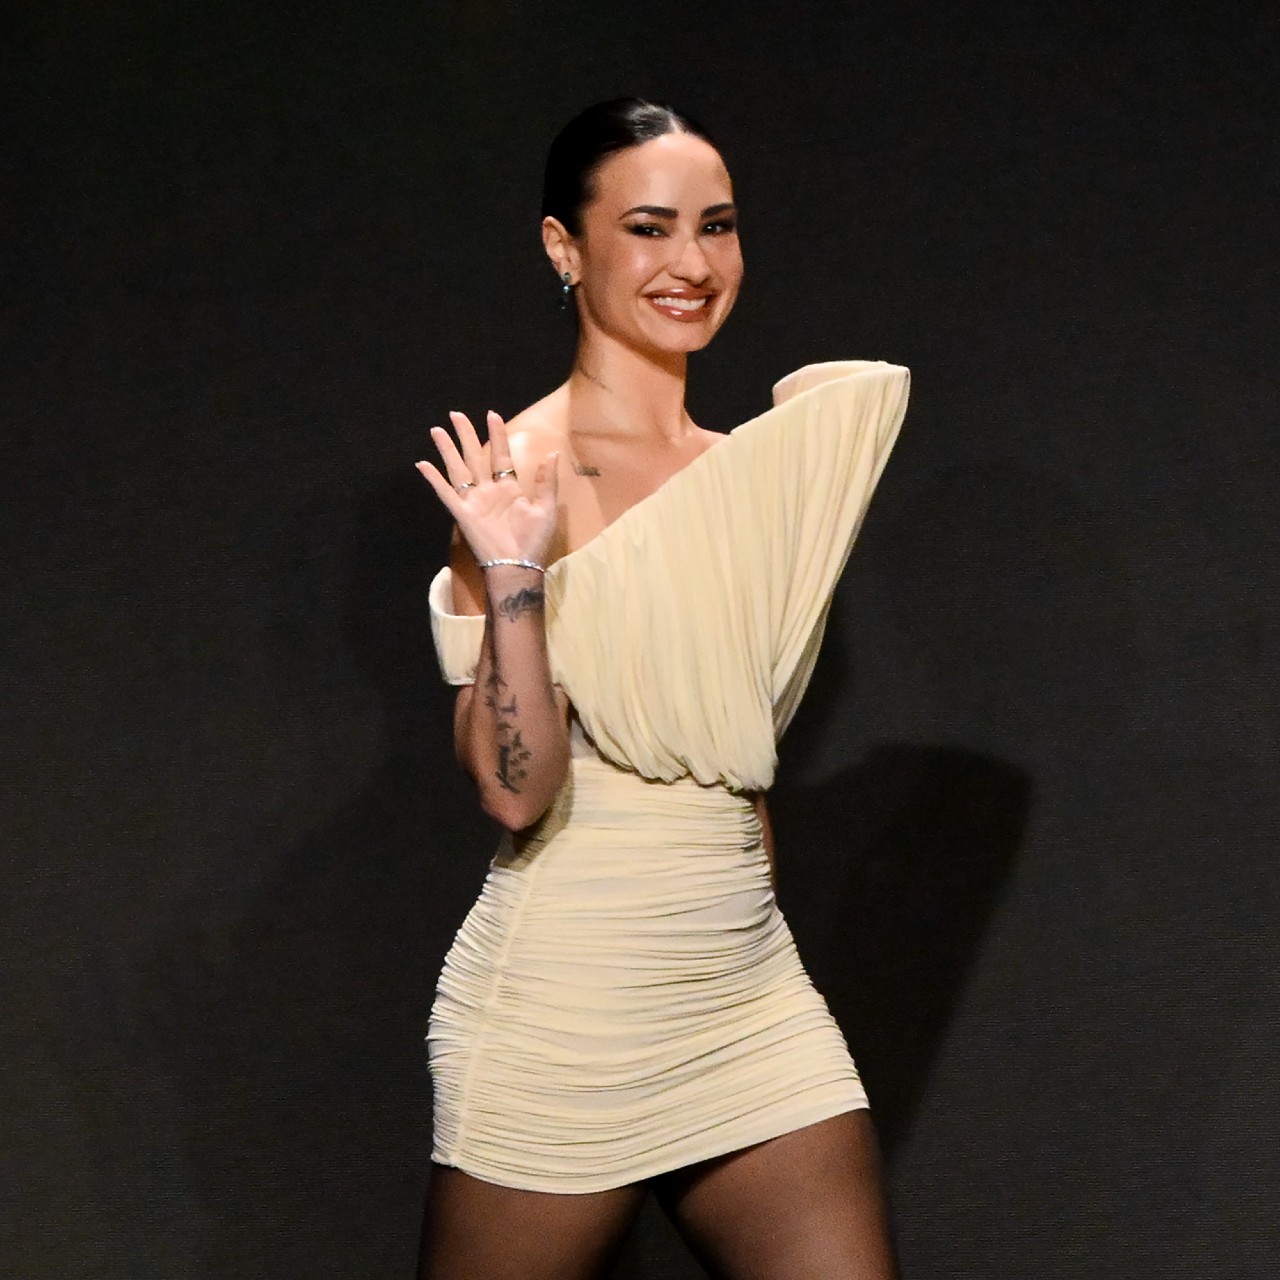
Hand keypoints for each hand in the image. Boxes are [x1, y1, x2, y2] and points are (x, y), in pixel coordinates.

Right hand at [416, 410, 559, 566]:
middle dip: (465, 435)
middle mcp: (489, 491)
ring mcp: (474, 501)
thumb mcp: (547, 508)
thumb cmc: (535, 540)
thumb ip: (546, 482)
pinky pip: (446, 493)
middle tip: (456, 414)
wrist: (519, 566)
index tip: (492, 415)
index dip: (497, 436)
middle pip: (474, 457)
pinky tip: (423, 464)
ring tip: (437, 430)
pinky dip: (434, 479)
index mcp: (509, 488)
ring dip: (448, 450)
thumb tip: (552, 454)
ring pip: (458, 469)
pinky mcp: (463, 514)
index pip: (501, 455)